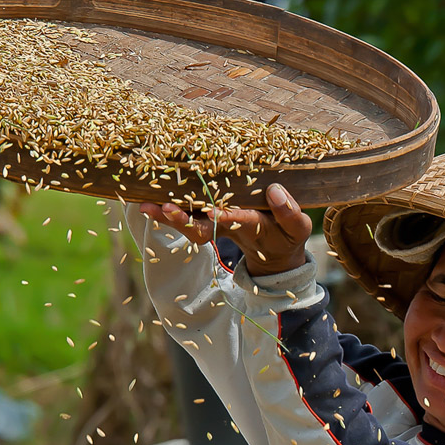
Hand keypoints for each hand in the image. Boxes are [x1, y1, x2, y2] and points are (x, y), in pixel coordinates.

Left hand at [137, 184, 311, 276]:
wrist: (273, 254)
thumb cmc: (287, 237)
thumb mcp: (298, 228)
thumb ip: (289, 213)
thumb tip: (274, 190)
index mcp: (254, 227)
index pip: (240, 220)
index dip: (227, 217)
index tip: (213, 212)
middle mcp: (229, 228)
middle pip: (202, 229)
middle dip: (184, 221)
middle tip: (166, 209)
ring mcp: (215, 226)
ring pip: (189, 225)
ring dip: (168, 217)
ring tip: (146, 205)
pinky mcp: (208, 220)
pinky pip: (186, 216)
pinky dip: (167, 211)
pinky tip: (148, 200)